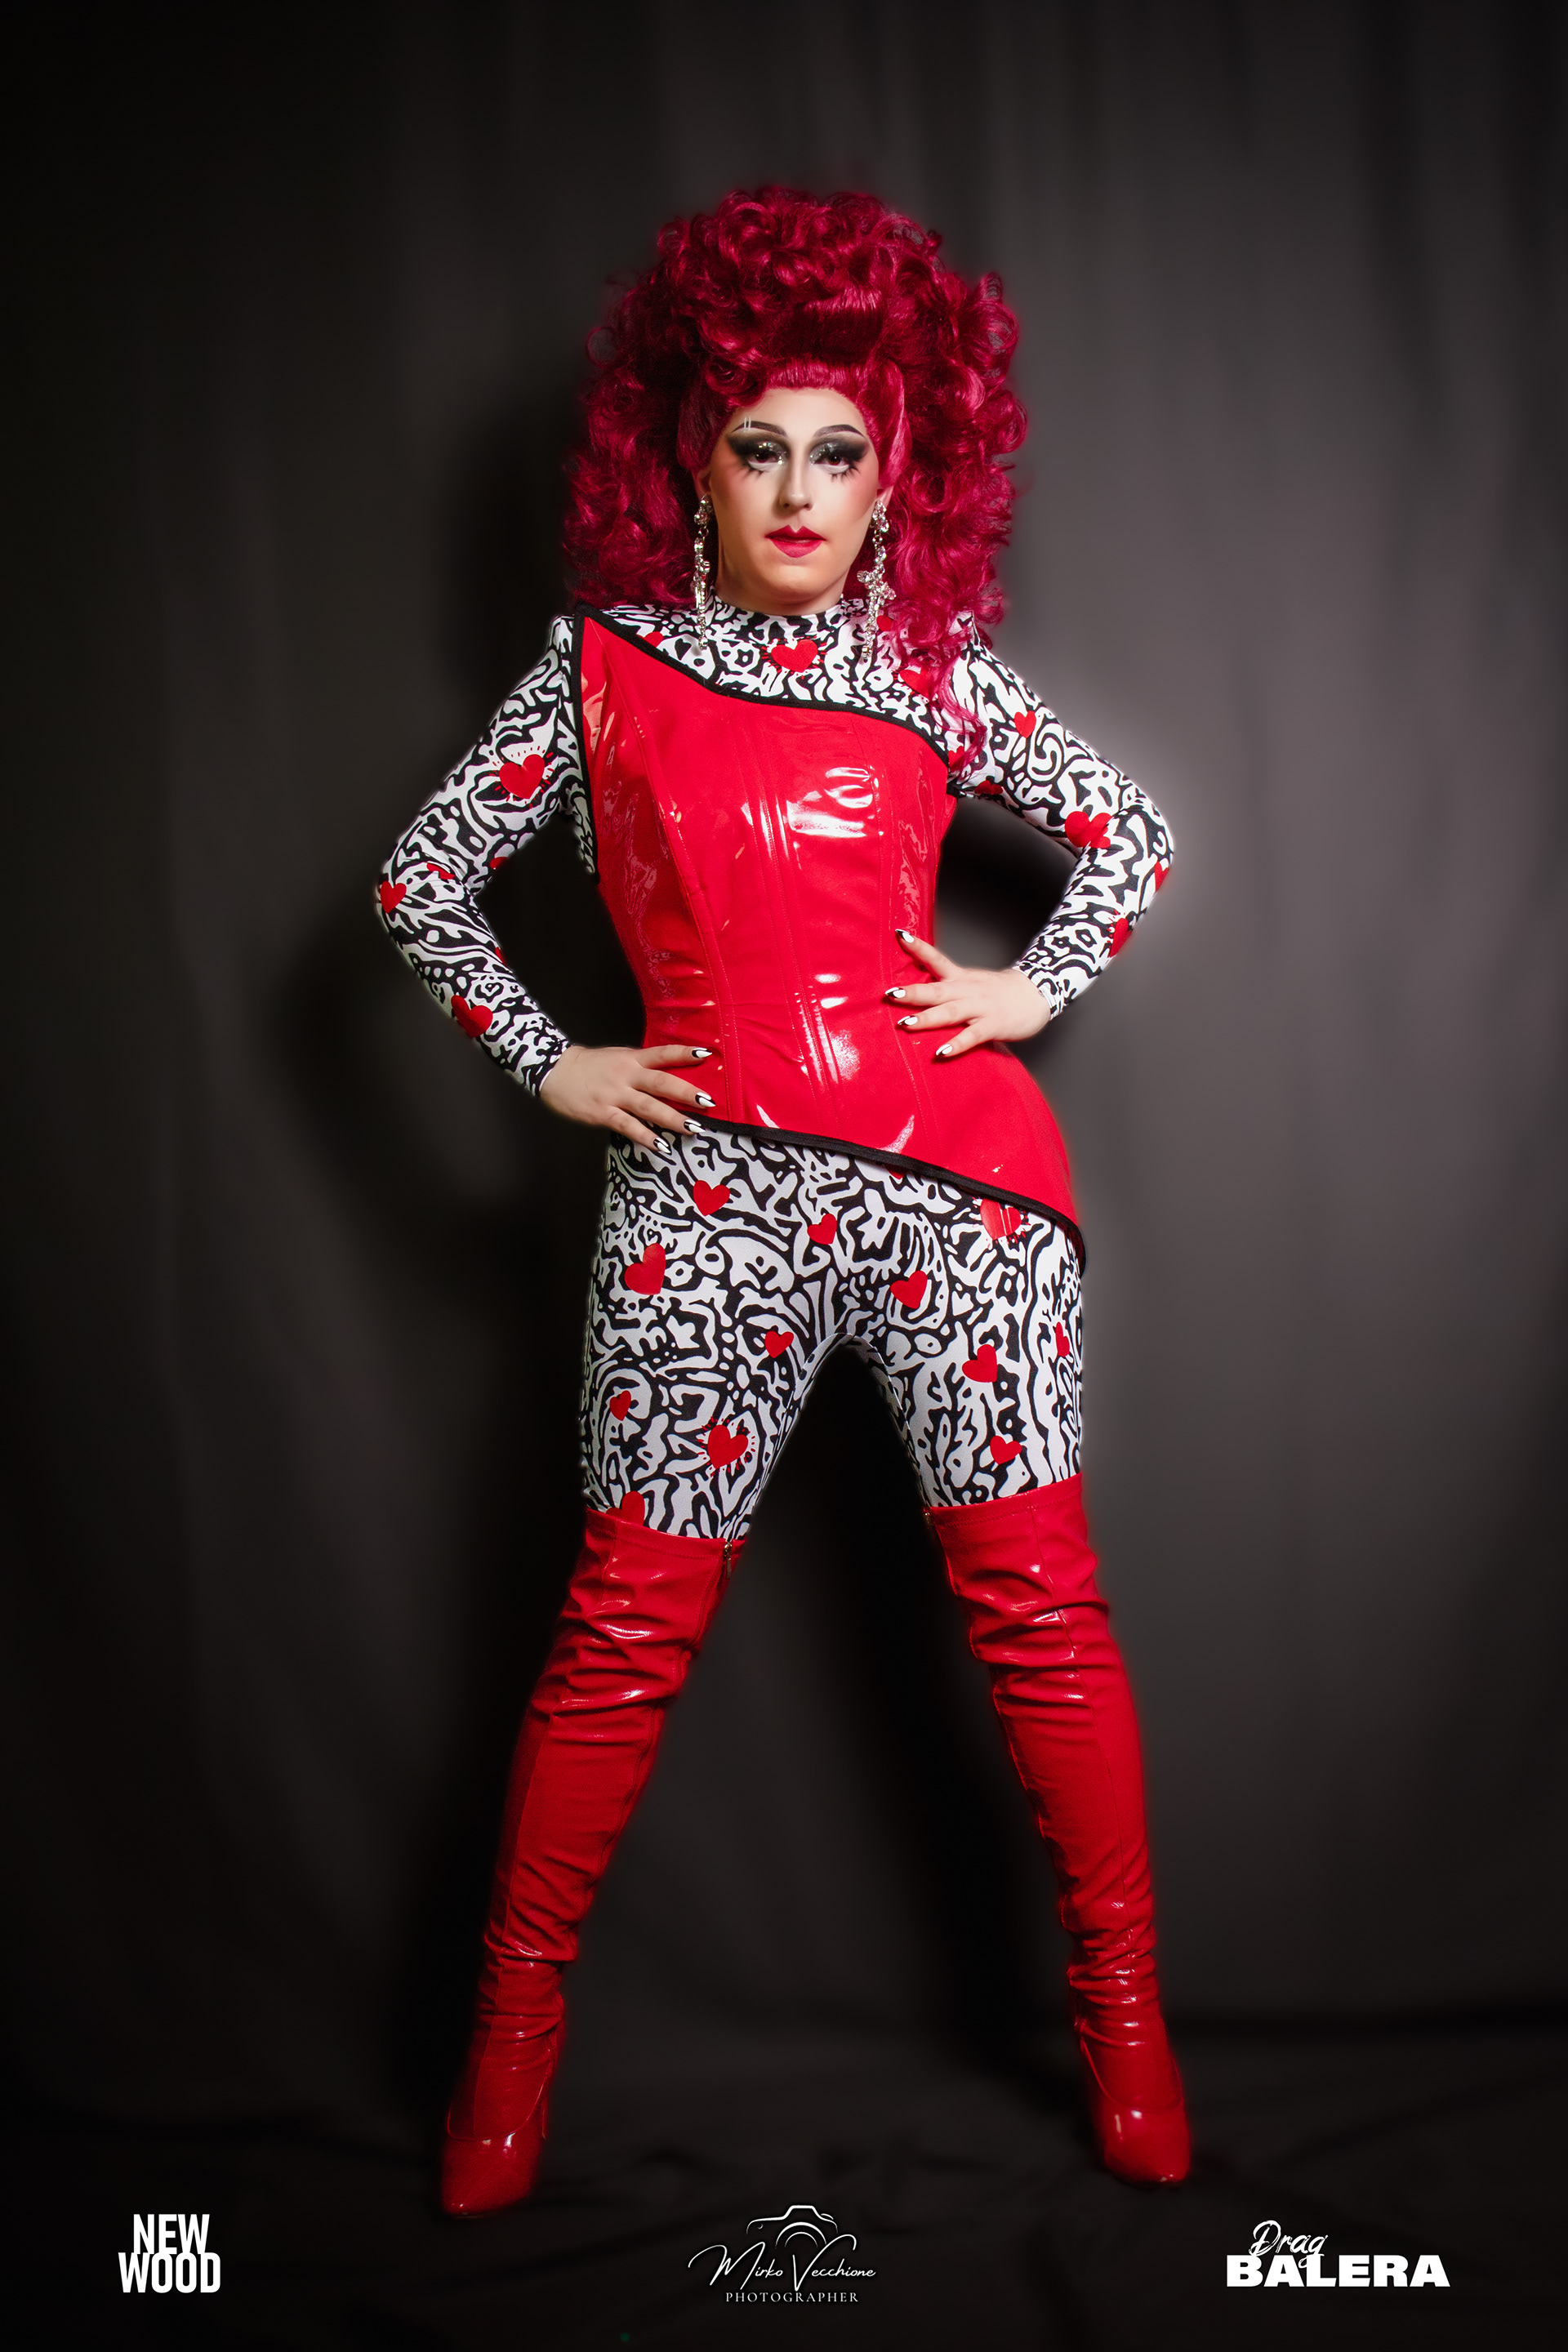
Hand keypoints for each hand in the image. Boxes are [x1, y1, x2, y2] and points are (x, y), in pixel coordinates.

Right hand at [538, 1042, 713, 1148]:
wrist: (555, 1071)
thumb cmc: (591, 1066)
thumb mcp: (618, 1057)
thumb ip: (642, 1064)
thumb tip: (671, 1072)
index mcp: (632, 1058)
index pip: (663, 1053)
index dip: (684, 1052)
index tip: (707, 1054)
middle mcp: (626, 1075)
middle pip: (661, 1082)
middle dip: (686, 1092)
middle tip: (709, 1102)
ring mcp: (614, 1094)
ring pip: (648, 1106)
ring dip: (672, 1118)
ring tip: (693, 1129)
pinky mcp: (602, 1113)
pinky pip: (627, 1126)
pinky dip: (645, 1136)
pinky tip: (661, 1146)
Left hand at [885, 931, 1050, 1058]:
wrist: (1040, 993)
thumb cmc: (1001, 992)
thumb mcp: (973, 981)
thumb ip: (949, 985)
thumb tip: (919, 989)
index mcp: (961, 978)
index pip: (937, 958)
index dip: (919, 948)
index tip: (900, 935)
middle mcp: (968, 990)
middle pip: (937, 990)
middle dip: (912, 992)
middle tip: (889, 994)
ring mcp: (981, 1008)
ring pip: (951, 1012)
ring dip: (928, 1018)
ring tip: (905, 1024)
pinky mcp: (993, 1025)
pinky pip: (972, 1036)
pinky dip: (956, 1045)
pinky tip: (941, 1053)